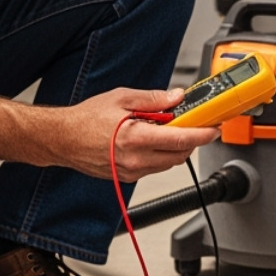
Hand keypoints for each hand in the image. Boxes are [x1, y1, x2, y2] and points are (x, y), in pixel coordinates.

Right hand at [47, 87, 219, 180]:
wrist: (62, 139)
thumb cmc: (85, 119)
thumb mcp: (122, 98)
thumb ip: (153, 99)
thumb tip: (176, 97)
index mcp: (136, 138)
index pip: (181, 140)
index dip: (202, 134)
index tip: (213, 129)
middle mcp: (135, 160)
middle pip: (179, 155)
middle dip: (191, 141)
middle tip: (192, 124)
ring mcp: (131, 172)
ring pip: (168, 164)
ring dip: (175, 149)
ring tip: (167, 130)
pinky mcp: (127, 178)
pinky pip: (153, 168)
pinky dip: (160, 156)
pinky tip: (152, 141)